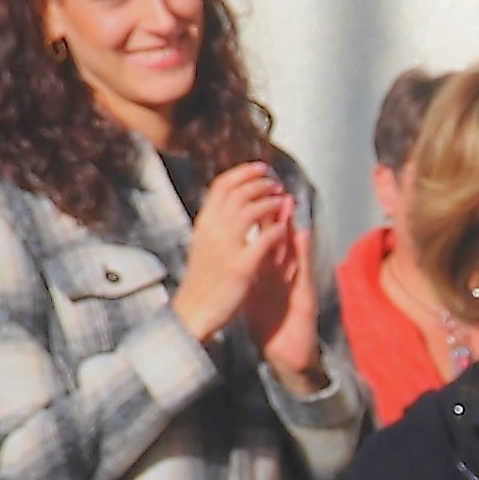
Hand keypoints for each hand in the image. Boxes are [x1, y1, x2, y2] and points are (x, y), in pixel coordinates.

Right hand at [169, 163, 298, 347]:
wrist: (194, 311)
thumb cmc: (202, 279)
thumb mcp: (202, 243)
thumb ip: (215, 222)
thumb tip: (229, 201)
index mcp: (204, 223)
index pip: (222, 185)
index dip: (244, 172)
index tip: (261, 168)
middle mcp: (213, 231)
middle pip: (239, 192)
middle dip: (262, 183)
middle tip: (277, 184)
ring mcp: (226, 248)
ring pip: (252, 210)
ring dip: (271, 202)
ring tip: (283, 201)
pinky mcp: (241, 267)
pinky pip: (265, 239)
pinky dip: (277, 229)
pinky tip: (284, 229)